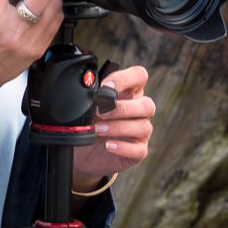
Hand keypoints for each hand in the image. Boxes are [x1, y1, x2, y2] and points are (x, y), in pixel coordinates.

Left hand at [72, 65, 153, 192]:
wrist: (81, 151)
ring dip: (119, 127)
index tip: (105, 87)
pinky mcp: (137, 151)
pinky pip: (139, 150)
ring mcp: (140, 132)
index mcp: (129, 92)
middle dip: (122, 108)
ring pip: (144, 127)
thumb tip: (89, 88)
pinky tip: (108, 146)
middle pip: (147, 104)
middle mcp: (138, 111)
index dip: (125, 79)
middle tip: (99, 112)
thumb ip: (92, 96)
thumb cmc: (88, 123)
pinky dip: (123, 147)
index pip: (139, 76)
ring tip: (98, 130)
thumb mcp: (87, 107)